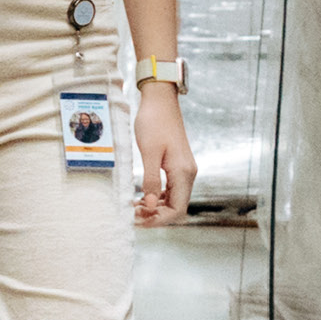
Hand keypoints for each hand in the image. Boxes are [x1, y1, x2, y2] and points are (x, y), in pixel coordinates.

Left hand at [132, 84, 193, 226]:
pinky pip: (170, 188)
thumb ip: (151, 181)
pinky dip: (157, 196)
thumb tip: (151, 205)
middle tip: (132, 214)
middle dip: (155, 215)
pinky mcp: (176, 165)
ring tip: (134, 206)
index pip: (177, 209)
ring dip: (155, 206)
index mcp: (183, 172)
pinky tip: (142, 196)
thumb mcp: (149, 153)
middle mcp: (187, 173)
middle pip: (176, 207)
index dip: (158, 220)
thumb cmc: (154, 122)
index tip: (138, 219)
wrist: (160, 100)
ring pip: (173, 199)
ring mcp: (183, 169)